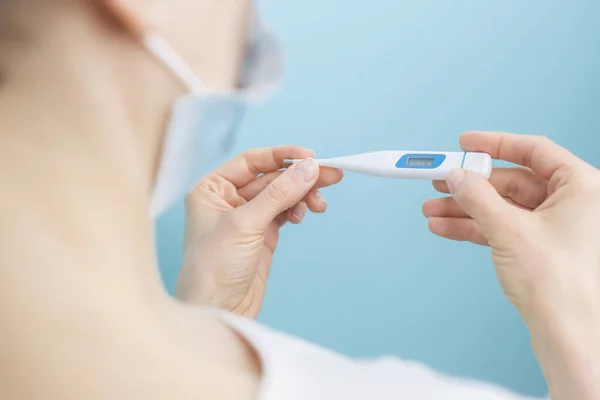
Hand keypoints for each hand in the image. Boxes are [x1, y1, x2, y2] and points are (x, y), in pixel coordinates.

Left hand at [176, 146, 342, 317]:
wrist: (217, 311)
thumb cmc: (214, 267)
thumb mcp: (246, 224)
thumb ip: (279, 193)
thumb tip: (309, 167)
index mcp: (212, 189)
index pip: (251, 161)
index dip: (281, 156)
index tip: (310, 156)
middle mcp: (228, 200)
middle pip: (271, 178)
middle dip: (300, 177)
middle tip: (332, 175)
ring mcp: (247, 219)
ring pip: (281, 195)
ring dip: (302, 195)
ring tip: (320, 205)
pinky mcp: (262, 236)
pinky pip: (285, 213)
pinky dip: (298, 210)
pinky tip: (306, 213)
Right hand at [423, 131, 599, 398]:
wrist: (570, 335)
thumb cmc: (559, 284)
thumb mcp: (508, 229)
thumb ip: (478, 197)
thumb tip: (456, 176)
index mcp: (581, 187)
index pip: (533, 150)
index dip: (495, 144)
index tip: (465, 142)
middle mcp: (573, 204)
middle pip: (512, 182)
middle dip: (471, 185)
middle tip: (439, 181)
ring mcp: (556, 228)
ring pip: (503, 208)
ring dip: (465, 209)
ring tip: (431, 209)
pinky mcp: (541, 250)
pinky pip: (503, 228)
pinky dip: (474, 228)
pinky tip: (445, 227)